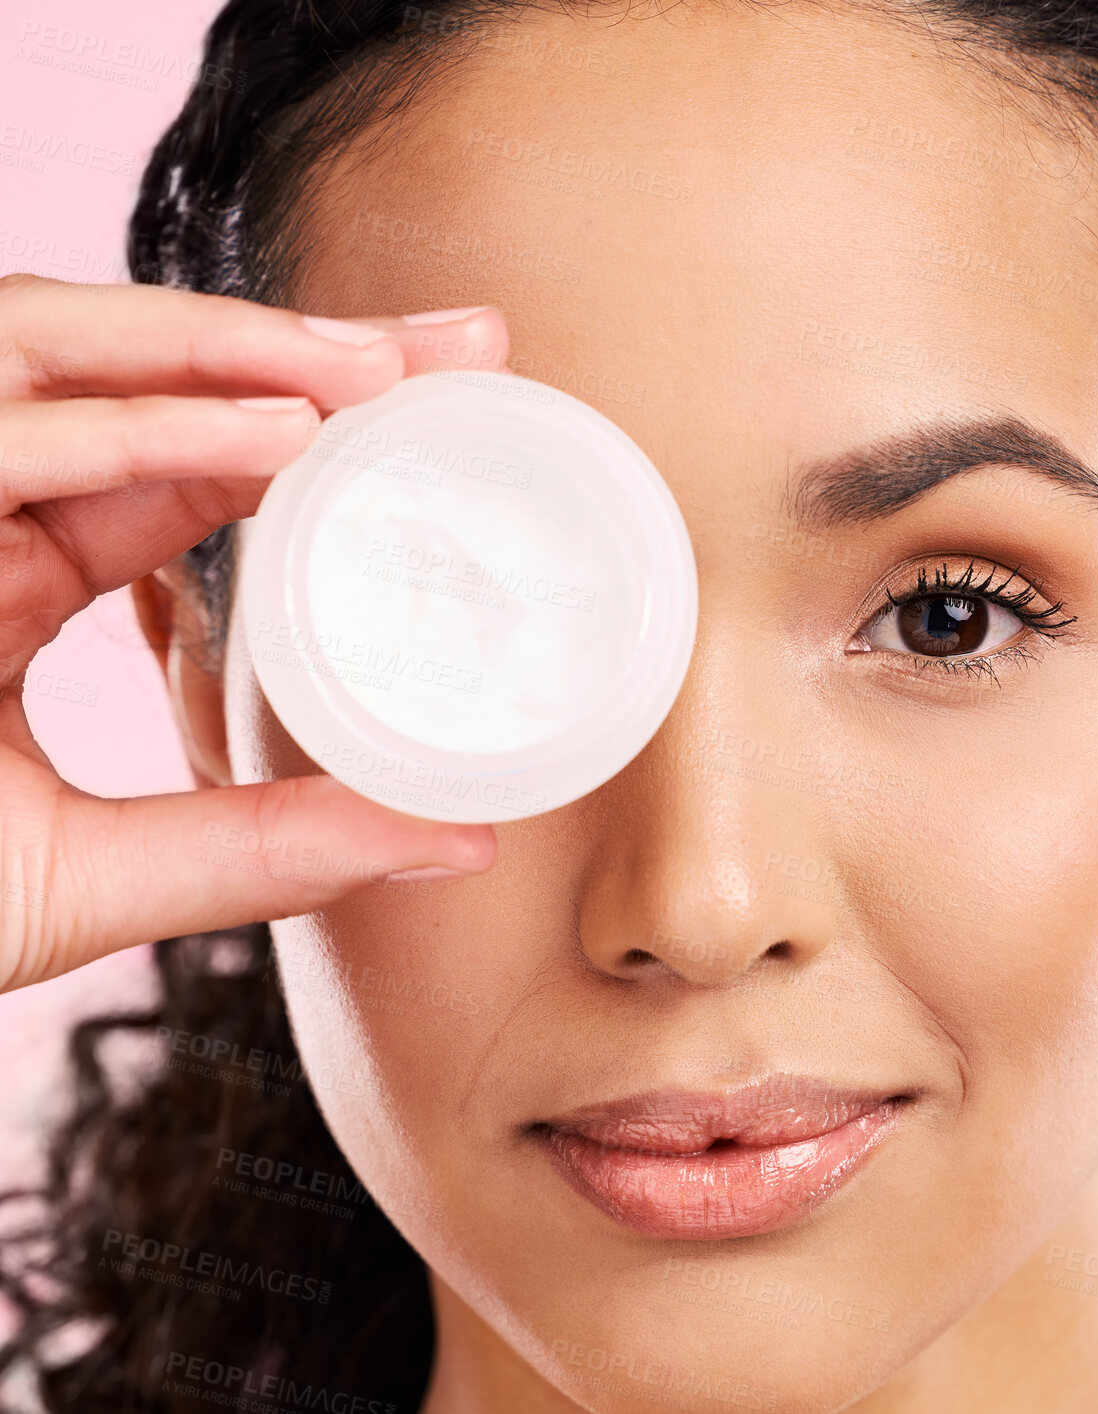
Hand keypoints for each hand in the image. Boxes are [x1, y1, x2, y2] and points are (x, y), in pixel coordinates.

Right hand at [0, 275, 509, 991]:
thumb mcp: (99, 878)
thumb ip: (268, 852)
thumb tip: (458, 841)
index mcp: (8, 579)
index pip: (178, 468)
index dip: (310, 429)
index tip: (439, 416)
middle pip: (142, 385)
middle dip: (301, 351)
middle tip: (459, 343)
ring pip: (61, 360)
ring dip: (231, 352)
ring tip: (388, 368)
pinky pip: (1, 432)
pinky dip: (135, 426)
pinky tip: (278, 434)